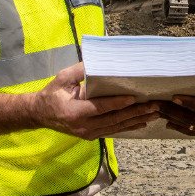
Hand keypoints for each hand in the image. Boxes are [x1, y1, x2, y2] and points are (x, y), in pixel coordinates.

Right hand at [31, 62, 157, 139]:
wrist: (40, 114)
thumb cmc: (51, 94)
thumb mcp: (62, 79)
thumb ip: (79, 70)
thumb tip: (97, 59)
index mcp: (75, 112)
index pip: (100, 108)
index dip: (117, 103)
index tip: (134, 98)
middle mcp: (83, 126)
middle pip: (114, 119)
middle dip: (136, 112)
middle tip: (154, 106)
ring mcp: (88, 134)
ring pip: (116, 127)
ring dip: (137, 120)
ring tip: (154, 114)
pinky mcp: (92, 135)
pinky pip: (113, 131)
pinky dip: (129, 127)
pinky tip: (142, 123)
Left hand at [158, 79, 194, 142]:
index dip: (189, 102)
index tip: (175, 97)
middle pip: (190, 118)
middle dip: (171, 111)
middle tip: (155, 103)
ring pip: (188, 125)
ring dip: (172, 118)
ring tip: (156, 111)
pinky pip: (193, 132)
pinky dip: (180, 127)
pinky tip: (168, 124)